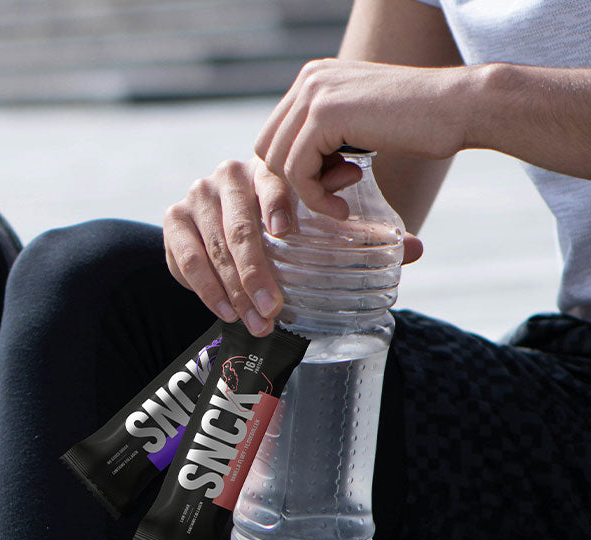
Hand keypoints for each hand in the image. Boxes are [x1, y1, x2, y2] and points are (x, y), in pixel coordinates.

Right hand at [164, 156, 424, 336]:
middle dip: (258, 273)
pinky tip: (226, 311)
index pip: (273, 184)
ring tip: (257, 320)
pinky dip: (206, 288)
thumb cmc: (287, 230)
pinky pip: (187, 258)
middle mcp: (227, 176)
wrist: (228, 232)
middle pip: (242, 226)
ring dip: (235, 290)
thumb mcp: (322, 228)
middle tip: (276, 308)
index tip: (287, 232)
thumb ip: (361, 235)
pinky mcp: (173, 221)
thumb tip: (416, 248)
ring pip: (215, 247)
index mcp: (267, 168)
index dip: (279, 205)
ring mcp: (196, 196)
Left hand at [254, 59, 466, 217]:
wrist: (459, 107)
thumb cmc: (422, 123)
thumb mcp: (364, 122)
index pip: (276, 134)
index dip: (294, 171)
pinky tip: (342, 208)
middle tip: (334, 196)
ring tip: (343, 201)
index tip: (328, 190)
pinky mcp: (325, 114)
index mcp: (315, 78)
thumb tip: (301, 167)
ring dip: (308, 193)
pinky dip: (315, 198)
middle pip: (268, 147)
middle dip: (293, 183)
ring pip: (278, 161)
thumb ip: (331, 133)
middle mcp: (309, 78)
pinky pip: (297, 171)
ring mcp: (314, 92)